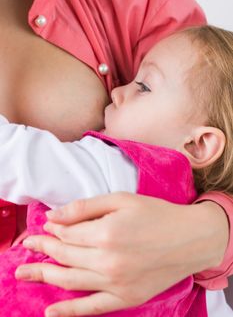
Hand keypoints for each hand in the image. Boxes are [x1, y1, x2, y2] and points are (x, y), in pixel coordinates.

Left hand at [15, 192, 228, 316]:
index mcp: (106, 233)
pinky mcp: (126, 298)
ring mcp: (116, 284)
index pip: (67, 233)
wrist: (190, 239)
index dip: (53, 228)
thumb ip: (86, 207)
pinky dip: (68, 312)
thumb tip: (53, 216)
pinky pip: (91, 309)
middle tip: (28, 245)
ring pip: (69, 281)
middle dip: (42, 248)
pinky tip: (49, 312)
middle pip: (64, 255)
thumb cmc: (157, 214)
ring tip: (24, 273)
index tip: (45, 225)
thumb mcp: (121, 200)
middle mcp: (108, 261)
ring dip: (44, 275)